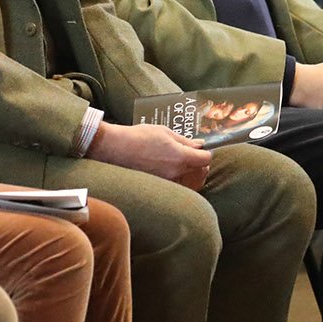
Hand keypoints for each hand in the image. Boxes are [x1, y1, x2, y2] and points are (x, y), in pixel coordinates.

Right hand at [86, 122, 211, 188]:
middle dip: (201, 164)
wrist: (116, 149)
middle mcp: (176, 173)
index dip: (206, 153)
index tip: (202, 149)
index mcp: (180, 157)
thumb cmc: (138, 137)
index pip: (205, 159)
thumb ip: (185, 140)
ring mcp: (168, 183)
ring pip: (192, 184)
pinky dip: (182, 183)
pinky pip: (179, 189)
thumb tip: (199, 145)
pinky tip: (176, 174)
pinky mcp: (159, 188)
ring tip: (185, 165)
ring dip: (193, 175)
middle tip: (195, 155)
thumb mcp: (164, 132)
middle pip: (201, 173)